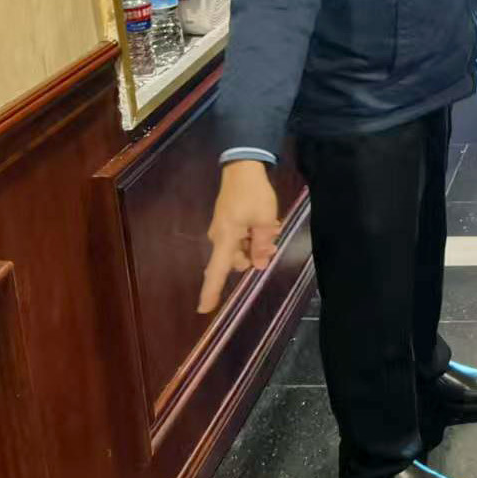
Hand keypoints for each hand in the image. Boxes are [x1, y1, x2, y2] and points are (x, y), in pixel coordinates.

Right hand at [198, 161, 282, 312]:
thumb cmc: (253, 194)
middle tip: (272, 239)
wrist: (242, 167)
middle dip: (254, 255)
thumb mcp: (263, 220)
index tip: (204, 309)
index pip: (216, 271)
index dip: (211, 291)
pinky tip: (265, 223)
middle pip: (236, 260)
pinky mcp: (227, 222)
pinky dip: (252, 235)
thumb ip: (261, 245)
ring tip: (270, 226)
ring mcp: (222, 229)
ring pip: (240, 249)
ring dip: (255, 243)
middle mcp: (219, 237)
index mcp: (226, 239)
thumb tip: (258, 266)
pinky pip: (239, 237)